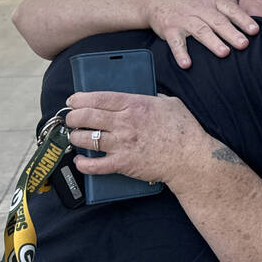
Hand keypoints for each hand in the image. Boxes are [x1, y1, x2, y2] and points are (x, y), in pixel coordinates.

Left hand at [65, 91, 213, 186]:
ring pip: (86, 139)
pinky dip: (83, 164)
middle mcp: (125, 123)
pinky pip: (95, 165)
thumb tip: (143, 96)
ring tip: (74, 136)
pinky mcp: (123, 164)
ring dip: (75, 137)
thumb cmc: (184, 130)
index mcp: (135, 104)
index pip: (99, 98)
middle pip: (87, 116)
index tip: (72, 100)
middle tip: (71, 118)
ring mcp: (122, 144)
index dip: (80, 98)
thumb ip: (152, 97)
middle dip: (73, 117)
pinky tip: (79, 161)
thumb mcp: (170, 103)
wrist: (190, 158)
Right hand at [145, 0, 258, 68]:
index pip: (230, 9)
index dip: (243, 20)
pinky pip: (176, 42)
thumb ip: (228, 3)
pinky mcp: (170, 29)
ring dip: (212, 42)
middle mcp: (199, 8)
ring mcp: (184, 19)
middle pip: (218, 21)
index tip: (254, 31)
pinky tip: (187, 64)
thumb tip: (249, 17)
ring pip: (200, 30)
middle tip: (244, 44)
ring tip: (224, 53)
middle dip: (231, 33)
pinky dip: (180, 53)